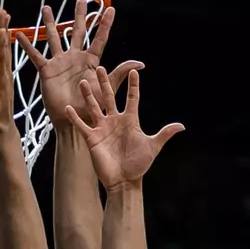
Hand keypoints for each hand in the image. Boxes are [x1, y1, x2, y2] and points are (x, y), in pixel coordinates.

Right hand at [0, 9, 16, 137]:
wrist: (3, 129)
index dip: (0, 45)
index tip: (2, 29)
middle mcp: (5, 77)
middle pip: (3, 50)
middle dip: (3, 30)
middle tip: (4, 13)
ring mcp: (6, 77)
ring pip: (6, 51)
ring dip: (5, 33)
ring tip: (5, 17)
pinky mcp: (6, 78)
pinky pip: (5, 57)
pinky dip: (5, 44)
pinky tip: (5, 35)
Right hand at [16, 0, 142, 125]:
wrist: (72, 120)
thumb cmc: (91, 107)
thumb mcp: (107, 88)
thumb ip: (120, 72)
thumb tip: (140, 64)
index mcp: (91, 61)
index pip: (99, 38)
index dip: (105, 24)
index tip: (110, 9)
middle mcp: (75, 58)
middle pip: (77, 32)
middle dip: (79, 16)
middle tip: (81, 1)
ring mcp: (60, 63)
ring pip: (54, 38)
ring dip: (50, 24)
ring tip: (47, 9)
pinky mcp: (47, 71)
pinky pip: (36, 56)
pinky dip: (27, 46)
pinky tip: (19, 35)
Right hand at [65, 68, 183, 190]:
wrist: (124, 181)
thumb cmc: (139, 164)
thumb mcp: (153, 146)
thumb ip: (164, 134)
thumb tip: (181, 126)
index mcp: (130, 120)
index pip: (132, 98)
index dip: (133, 85)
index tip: (134, 71)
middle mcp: (115, 121)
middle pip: (109, 97)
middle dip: (105, 83)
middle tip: (100, 68)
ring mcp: (102, 129)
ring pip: (94, 108)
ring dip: (88, 96)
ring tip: (83, 82)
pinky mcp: (92, 138)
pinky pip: (82, 125)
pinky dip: (75, 117)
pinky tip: (68, 107)